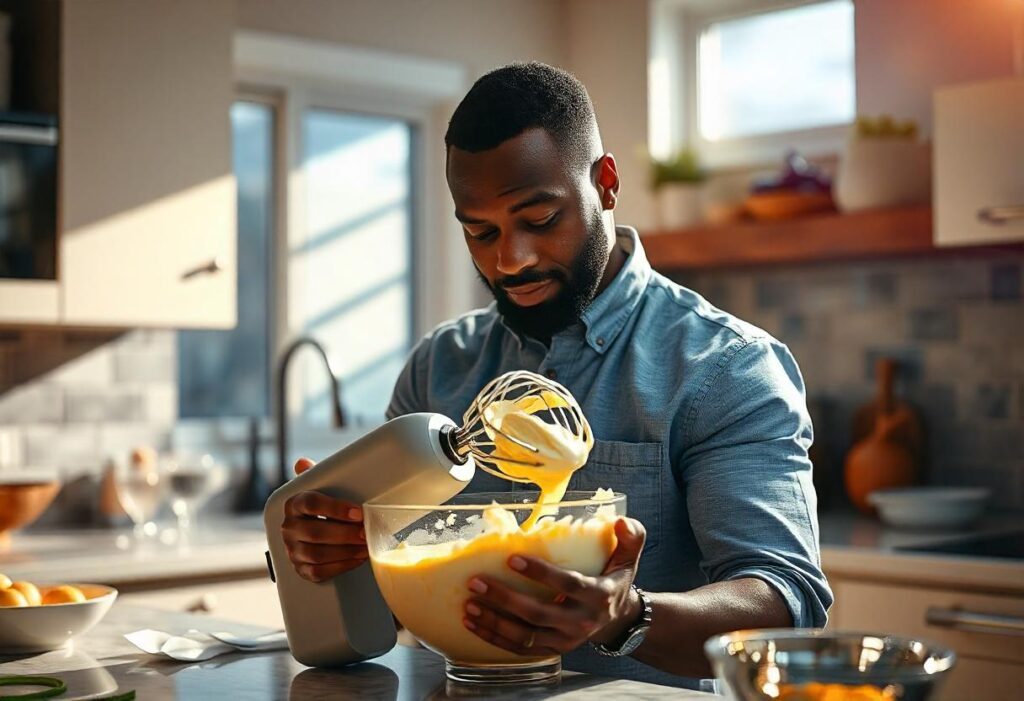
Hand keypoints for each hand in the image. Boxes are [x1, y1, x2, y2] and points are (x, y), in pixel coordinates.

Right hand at [281, 457, 367, 581]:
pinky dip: (341, 565)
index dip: (335, 508)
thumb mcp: (320, 489)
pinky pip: (319, 572)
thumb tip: (302, 463)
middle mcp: (289, 528)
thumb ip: (315, 475)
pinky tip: (357, 558)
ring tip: (366, 546)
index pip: (310, 504)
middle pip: (316, 532)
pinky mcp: (300, 569)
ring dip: (346, 551)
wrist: (313, 534)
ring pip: (318, 554)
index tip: (358, 512)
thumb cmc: (322, 509)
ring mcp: (292, 550)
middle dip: (346, 534)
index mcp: (293, 504)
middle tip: (367, 532)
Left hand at [462, 517, 645, 656]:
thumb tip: (619, 521)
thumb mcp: (629, 558)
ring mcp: (565, 640)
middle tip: (477, 582)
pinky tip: (474, 623)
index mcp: (598, 596)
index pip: (567, 585)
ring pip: (525, 636)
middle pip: (538, 614)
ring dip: (494, 622)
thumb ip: (630, 537)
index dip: (540, 573)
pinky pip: (519, 649)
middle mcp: (581, 622)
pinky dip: (494, 638)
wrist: (618, 620)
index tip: (512, 558)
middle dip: (504, 598)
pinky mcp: (552, 650)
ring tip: (470, 604)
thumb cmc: (615, 581)